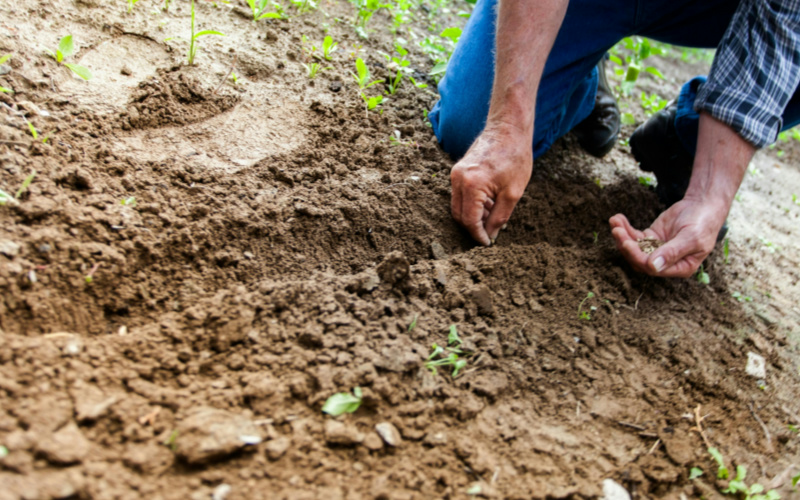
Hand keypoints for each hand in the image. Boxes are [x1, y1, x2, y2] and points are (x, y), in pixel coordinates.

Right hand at [450, 124, 531, 244]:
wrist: (508, 128)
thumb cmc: (515, 157)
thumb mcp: (513, 193)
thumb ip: (499, 217)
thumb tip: (491, 235)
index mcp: (471, 185)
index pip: (469, 220)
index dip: (478, 235)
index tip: (488, 244)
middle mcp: (458, 179)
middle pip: (459, 215)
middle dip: (473, 228)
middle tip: (490, 234)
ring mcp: (455, 174)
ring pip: (458, 206)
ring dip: (473, 216)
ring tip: (494, 216)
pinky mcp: (458, 170)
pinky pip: (460, 194)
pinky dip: (472, 204)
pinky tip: (489, 204)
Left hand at [609, 196, 727, 277]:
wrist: (703, 205)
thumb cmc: (703, 223)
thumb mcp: (691, 238)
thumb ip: (672, 252)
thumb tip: (653, 267)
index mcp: (679, 268)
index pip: (653, 268)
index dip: (637, 257)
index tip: (627, 243)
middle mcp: (666, 262)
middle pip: (639, 259)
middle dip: (626, 245)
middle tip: (617, 230)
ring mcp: (657, 250)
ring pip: (634, 248)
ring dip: (622, 236)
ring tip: (614, 222)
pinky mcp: (651, 237)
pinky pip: (634, 236)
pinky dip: (625, 228)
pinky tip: (617, 218)